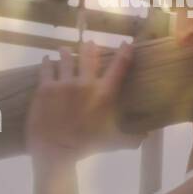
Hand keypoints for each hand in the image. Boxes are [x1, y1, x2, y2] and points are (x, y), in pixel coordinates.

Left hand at [25, 42, 141, 160]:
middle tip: (90, 43)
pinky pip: (47, 69)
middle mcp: (85, 84)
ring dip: (67, 53)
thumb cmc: (87, 145)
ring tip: (65, 49)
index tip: (127, 43)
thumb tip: (147, 137)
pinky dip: (48, 63)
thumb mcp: (114, 142)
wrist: (55, 150)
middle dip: (91, 48)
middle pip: (90, 56)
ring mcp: (64, 84)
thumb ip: (132, 139)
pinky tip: (47, 59)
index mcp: (105, 94)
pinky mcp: (45, 88)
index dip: (125, 53)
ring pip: (67, 59)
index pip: (119, 67)